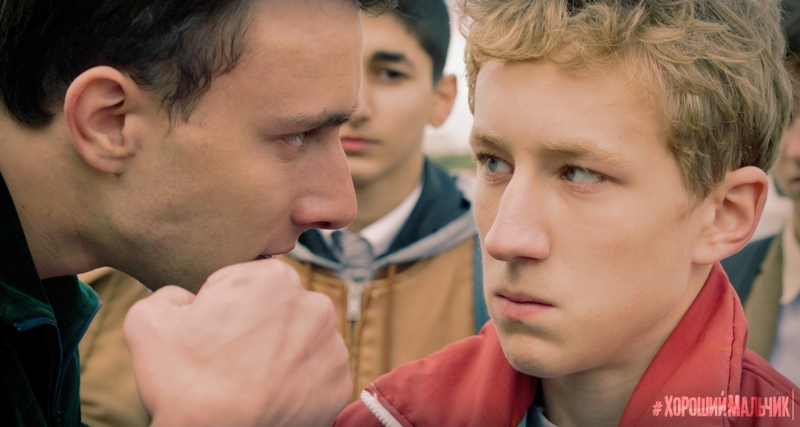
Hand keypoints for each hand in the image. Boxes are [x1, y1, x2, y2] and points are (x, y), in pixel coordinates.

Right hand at [123, 259, 351, 426]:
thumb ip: (169, 294)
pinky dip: (298, 383)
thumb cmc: (186, 384)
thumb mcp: (149, 322)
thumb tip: (185, 300)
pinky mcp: (340, 383)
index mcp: (273, 278)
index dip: (221, 307)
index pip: (243, 283)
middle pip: (277, 309)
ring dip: (280, 353)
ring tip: (251, 380)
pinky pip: (316, 374)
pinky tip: (272, 395)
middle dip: (257, 326)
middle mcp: (314, 305)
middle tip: (229, 358)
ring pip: (300, 340)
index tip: (212, 333)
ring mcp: (332, 346)